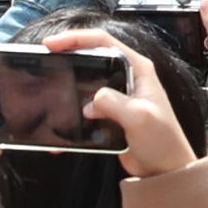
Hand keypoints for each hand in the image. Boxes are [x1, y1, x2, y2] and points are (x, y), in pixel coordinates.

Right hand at [39, 28, 195, 176]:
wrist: (165, 169)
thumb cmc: (162, 141)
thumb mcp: (139, 117)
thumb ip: (115, 103)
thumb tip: (90, 101)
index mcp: (138, 69)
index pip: (104, 41)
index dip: (76, 38)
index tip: (50, 44)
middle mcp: (127, 77)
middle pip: (91, 58)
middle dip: (66, 58)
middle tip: (42, 63)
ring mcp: (118, 96)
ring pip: (85, 83)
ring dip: (66, 87)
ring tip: (46, 92)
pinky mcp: (109, 114)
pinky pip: (84, 107)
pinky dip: (70, 113)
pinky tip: (57, 127)